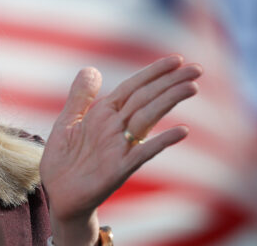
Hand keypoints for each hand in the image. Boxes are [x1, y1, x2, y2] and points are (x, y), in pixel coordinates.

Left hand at [40, 55, 201, 243]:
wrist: (58, 195)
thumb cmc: (63, 160)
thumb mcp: (66, 122)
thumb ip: (80, 97)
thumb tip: (91, 69)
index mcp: (104, 115)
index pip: (133, 88)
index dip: (153, 73)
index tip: (176, 59)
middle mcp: (116, 128)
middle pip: (146, 99)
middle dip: (169, 82)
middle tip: (198, 68)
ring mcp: (120, 147)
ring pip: (147, 119)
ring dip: (168, 102)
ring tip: (191, 86)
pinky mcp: (118, 169)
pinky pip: (142, 153)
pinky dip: (161, 142)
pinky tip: (182, 131)